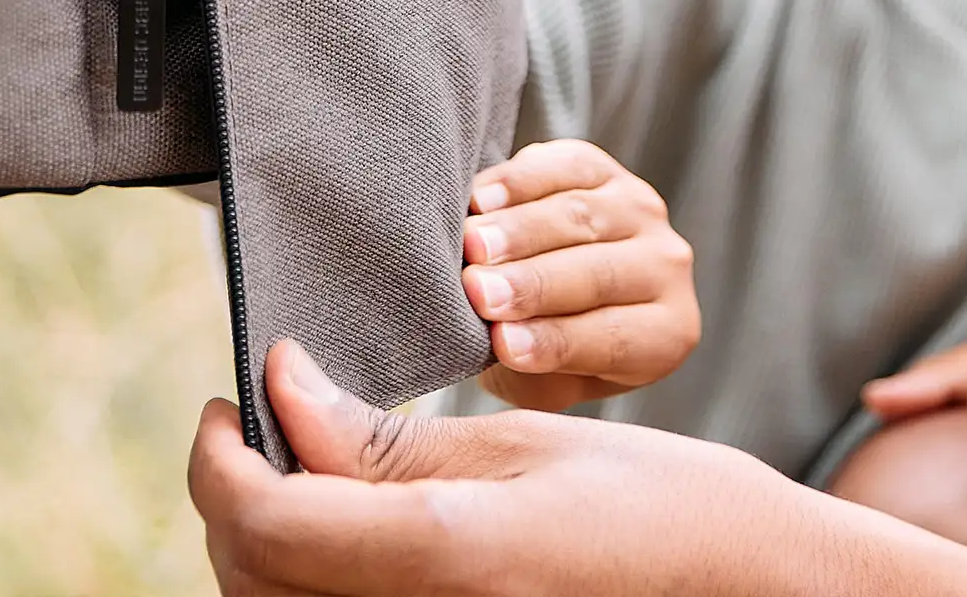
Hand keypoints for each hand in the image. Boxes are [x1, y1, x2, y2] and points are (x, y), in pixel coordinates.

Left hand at [189, 340, 966, 596]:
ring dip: (266, 537)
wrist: (745, 590)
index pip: (267, 527)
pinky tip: (345, 517)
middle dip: (235, 494)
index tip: (230, 397)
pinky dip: (312, 572)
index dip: (221, 460)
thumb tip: (281, 389)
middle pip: (254, 580)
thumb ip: (389, 438)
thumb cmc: (656, 506)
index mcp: (448, 563)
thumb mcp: (523, 445)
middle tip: (263, 417)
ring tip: (304, 460)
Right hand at [460, 138, 699, 409]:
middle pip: (598, 273)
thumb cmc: (546, 351)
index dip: (555, 340)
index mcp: (665, 334)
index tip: (501, 343)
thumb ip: (530, 367)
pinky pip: (566, 166)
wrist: (546, 288)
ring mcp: (641, 209)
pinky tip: (480, 200)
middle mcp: (666, 266)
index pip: (614, 339)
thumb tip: (498, 336)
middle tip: (478, 290)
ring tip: (472, 245)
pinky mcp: (605, 167)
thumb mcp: (543, 383)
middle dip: (533, 283)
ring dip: (520, 231)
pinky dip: (519, 182)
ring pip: (580, 216)